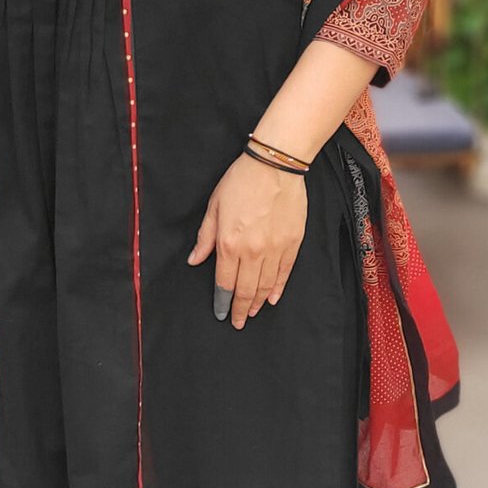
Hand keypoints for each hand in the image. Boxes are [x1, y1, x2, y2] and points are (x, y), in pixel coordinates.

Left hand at [186, 153, 306, 327]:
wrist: (275, 165)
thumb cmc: (241, 182)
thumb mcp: (214, 207)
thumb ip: (205, 238)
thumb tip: (195, 260)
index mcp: (229, 243)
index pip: (224, 282)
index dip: (222, 301)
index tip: (220, 312)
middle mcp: (252, 251)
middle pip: (245, 290)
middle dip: (239, 309)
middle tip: (237, 321)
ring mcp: (275, 249)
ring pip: (266, 285)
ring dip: (258, 302)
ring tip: (252, 313)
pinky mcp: (293, 243)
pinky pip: (284, 272)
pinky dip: (278, 288)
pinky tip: (273, 298)